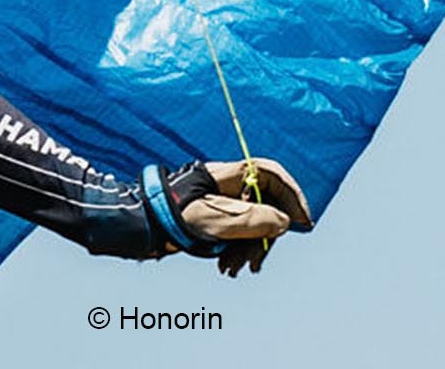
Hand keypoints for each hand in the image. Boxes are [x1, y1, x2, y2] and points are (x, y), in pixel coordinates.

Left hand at [148, 158, 312, 276]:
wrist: (141, 226)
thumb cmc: (174, 216)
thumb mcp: (219, 220)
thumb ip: (255, 219)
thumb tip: (283, 223)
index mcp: (228, 175)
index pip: (272, 175)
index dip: (292, 195)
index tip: (303, 220)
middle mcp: (227, 186)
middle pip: (264, 204)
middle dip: (265, 235)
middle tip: (256, 262)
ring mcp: (220, 202)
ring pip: (251, 222)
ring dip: (248, 248)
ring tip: (234, 269)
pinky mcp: (213, 218)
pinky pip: (236, 232)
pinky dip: (236, 250)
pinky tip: (227, 268)